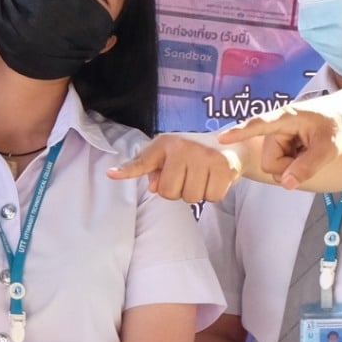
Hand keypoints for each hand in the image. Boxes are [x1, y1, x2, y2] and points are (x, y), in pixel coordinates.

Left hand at [108, 134, 242, 202]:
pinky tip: (214, 179)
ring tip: (202, 176)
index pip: (142, 162)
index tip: (110, 174)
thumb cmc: (192, 153)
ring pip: (191, 197)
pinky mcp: (224, 166)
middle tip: (188, 177)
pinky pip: (211, 197)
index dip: (126, 170)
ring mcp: (204, 156)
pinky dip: (213, 194)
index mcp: (165, 144)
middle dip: (177, 191)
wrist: (231, 144)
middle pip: (169, 192)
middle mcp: (183, 147)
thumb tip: (154, 187)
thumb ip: (154, 171)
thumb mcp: (169, 156)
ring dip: (196, 193)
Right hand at [220, 94, 341, 190]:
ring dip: (291, 164)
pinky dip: (292, 162)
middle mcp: (276, 126)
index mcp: (286, 118)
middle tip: (309, 155)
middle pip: (269, 162)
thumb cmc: (337, 124)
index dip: (240, 133)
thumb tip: (285, 184)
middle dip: (288, 166)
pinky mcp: (278, 143)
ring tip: (308, 150)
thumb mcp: (329, 148)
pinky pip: (278, 163)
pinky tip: (303, 151)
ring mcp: (276, 136)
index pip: (259, 125)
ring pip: (273, 165)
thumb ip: (307, 167)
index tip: (222, 139)